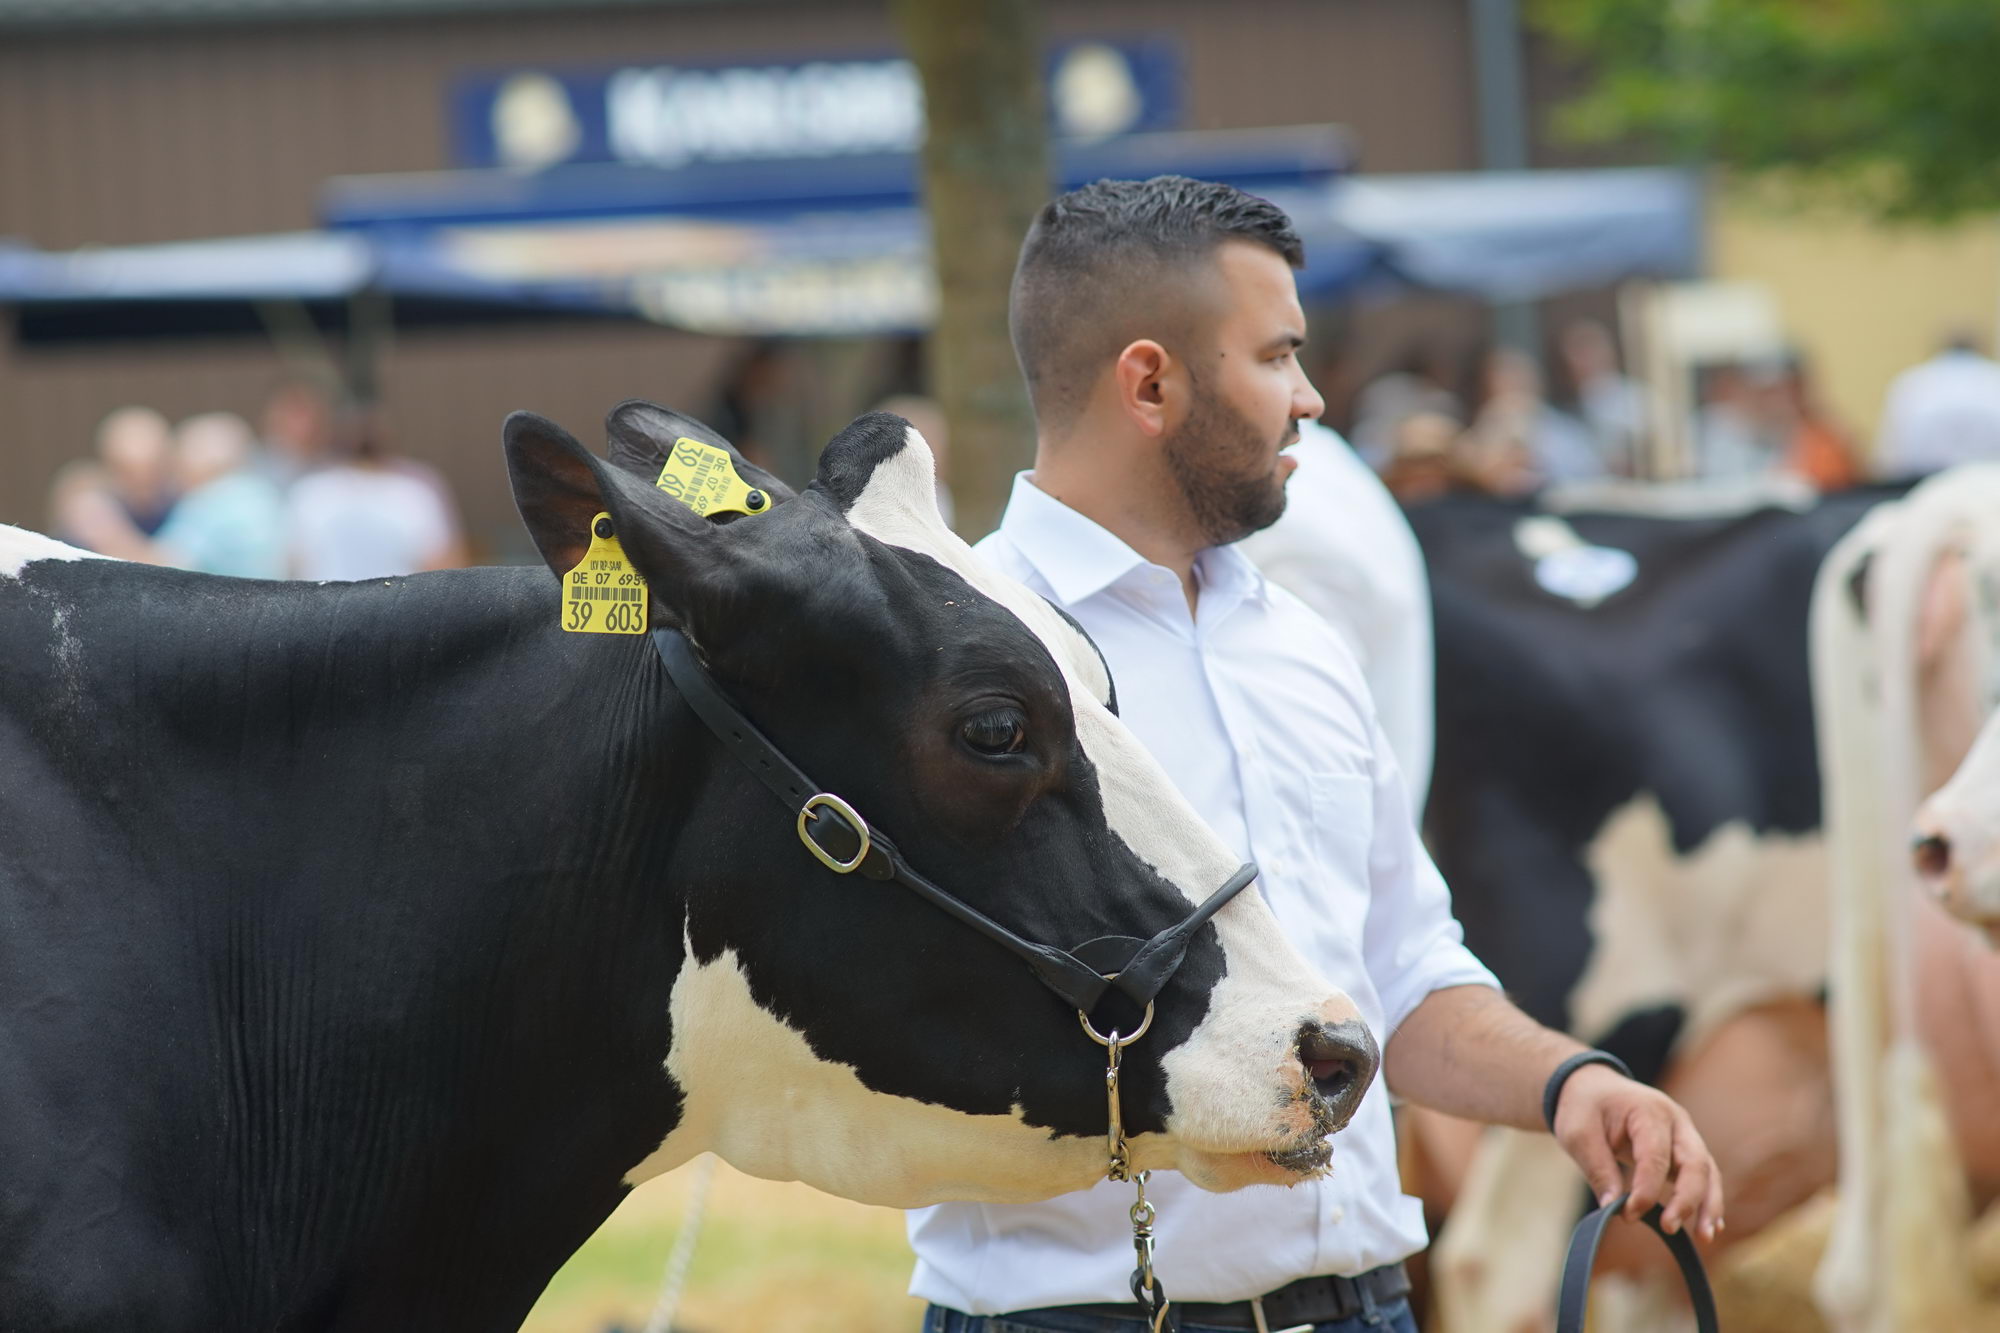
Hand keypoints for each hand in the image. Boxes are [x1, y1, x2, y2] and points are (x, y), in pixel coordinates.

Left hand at [1552, 1064, 1724, 1241]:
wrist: (1592, 1087)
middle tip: (1669, 1228)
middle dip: (1687, 1199)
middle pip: (1694, 1162)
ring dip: (1708, 1205)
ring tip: (1704, 1237)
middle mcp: (1675, 1121)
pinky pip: (1704, 1176)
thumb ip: (1597, 1169)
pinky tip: (1709, 1227)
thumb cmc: (1585, 1108)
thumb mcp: (1578, 1133)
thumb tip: (1613, 1208)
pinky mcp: (1684, 1150)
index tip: (1629, 1215)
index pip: (1655, 1156)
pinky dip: (1707, 1201)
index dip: (1646, 1189)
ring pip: (1707, 1171)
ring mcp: (1684, 1134)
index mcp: (1648, 1111)